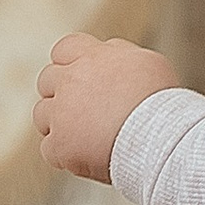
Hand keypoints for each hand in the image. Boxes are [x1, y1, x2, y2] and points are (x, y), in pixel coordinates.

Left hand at [34, 33, 178, 185]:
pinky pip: (49, 148)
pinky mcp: (60, 145)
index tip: (81, 75)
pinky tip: (86, 156)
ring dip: (59, 123)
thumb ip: (120, 54)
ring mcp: (62, 113)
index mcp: (93, 57)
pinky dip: (65, 154)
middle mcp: (72, 80)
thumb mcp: (148, 62)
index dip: (70, 62)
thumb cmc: (162, 103)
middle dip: (61, 93)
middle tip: (83, 109)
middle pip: (48, 80)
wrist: (161, 138)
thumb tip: (108, 51)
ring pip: (42, 114)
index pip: (65, 48)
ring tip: (85, 135)